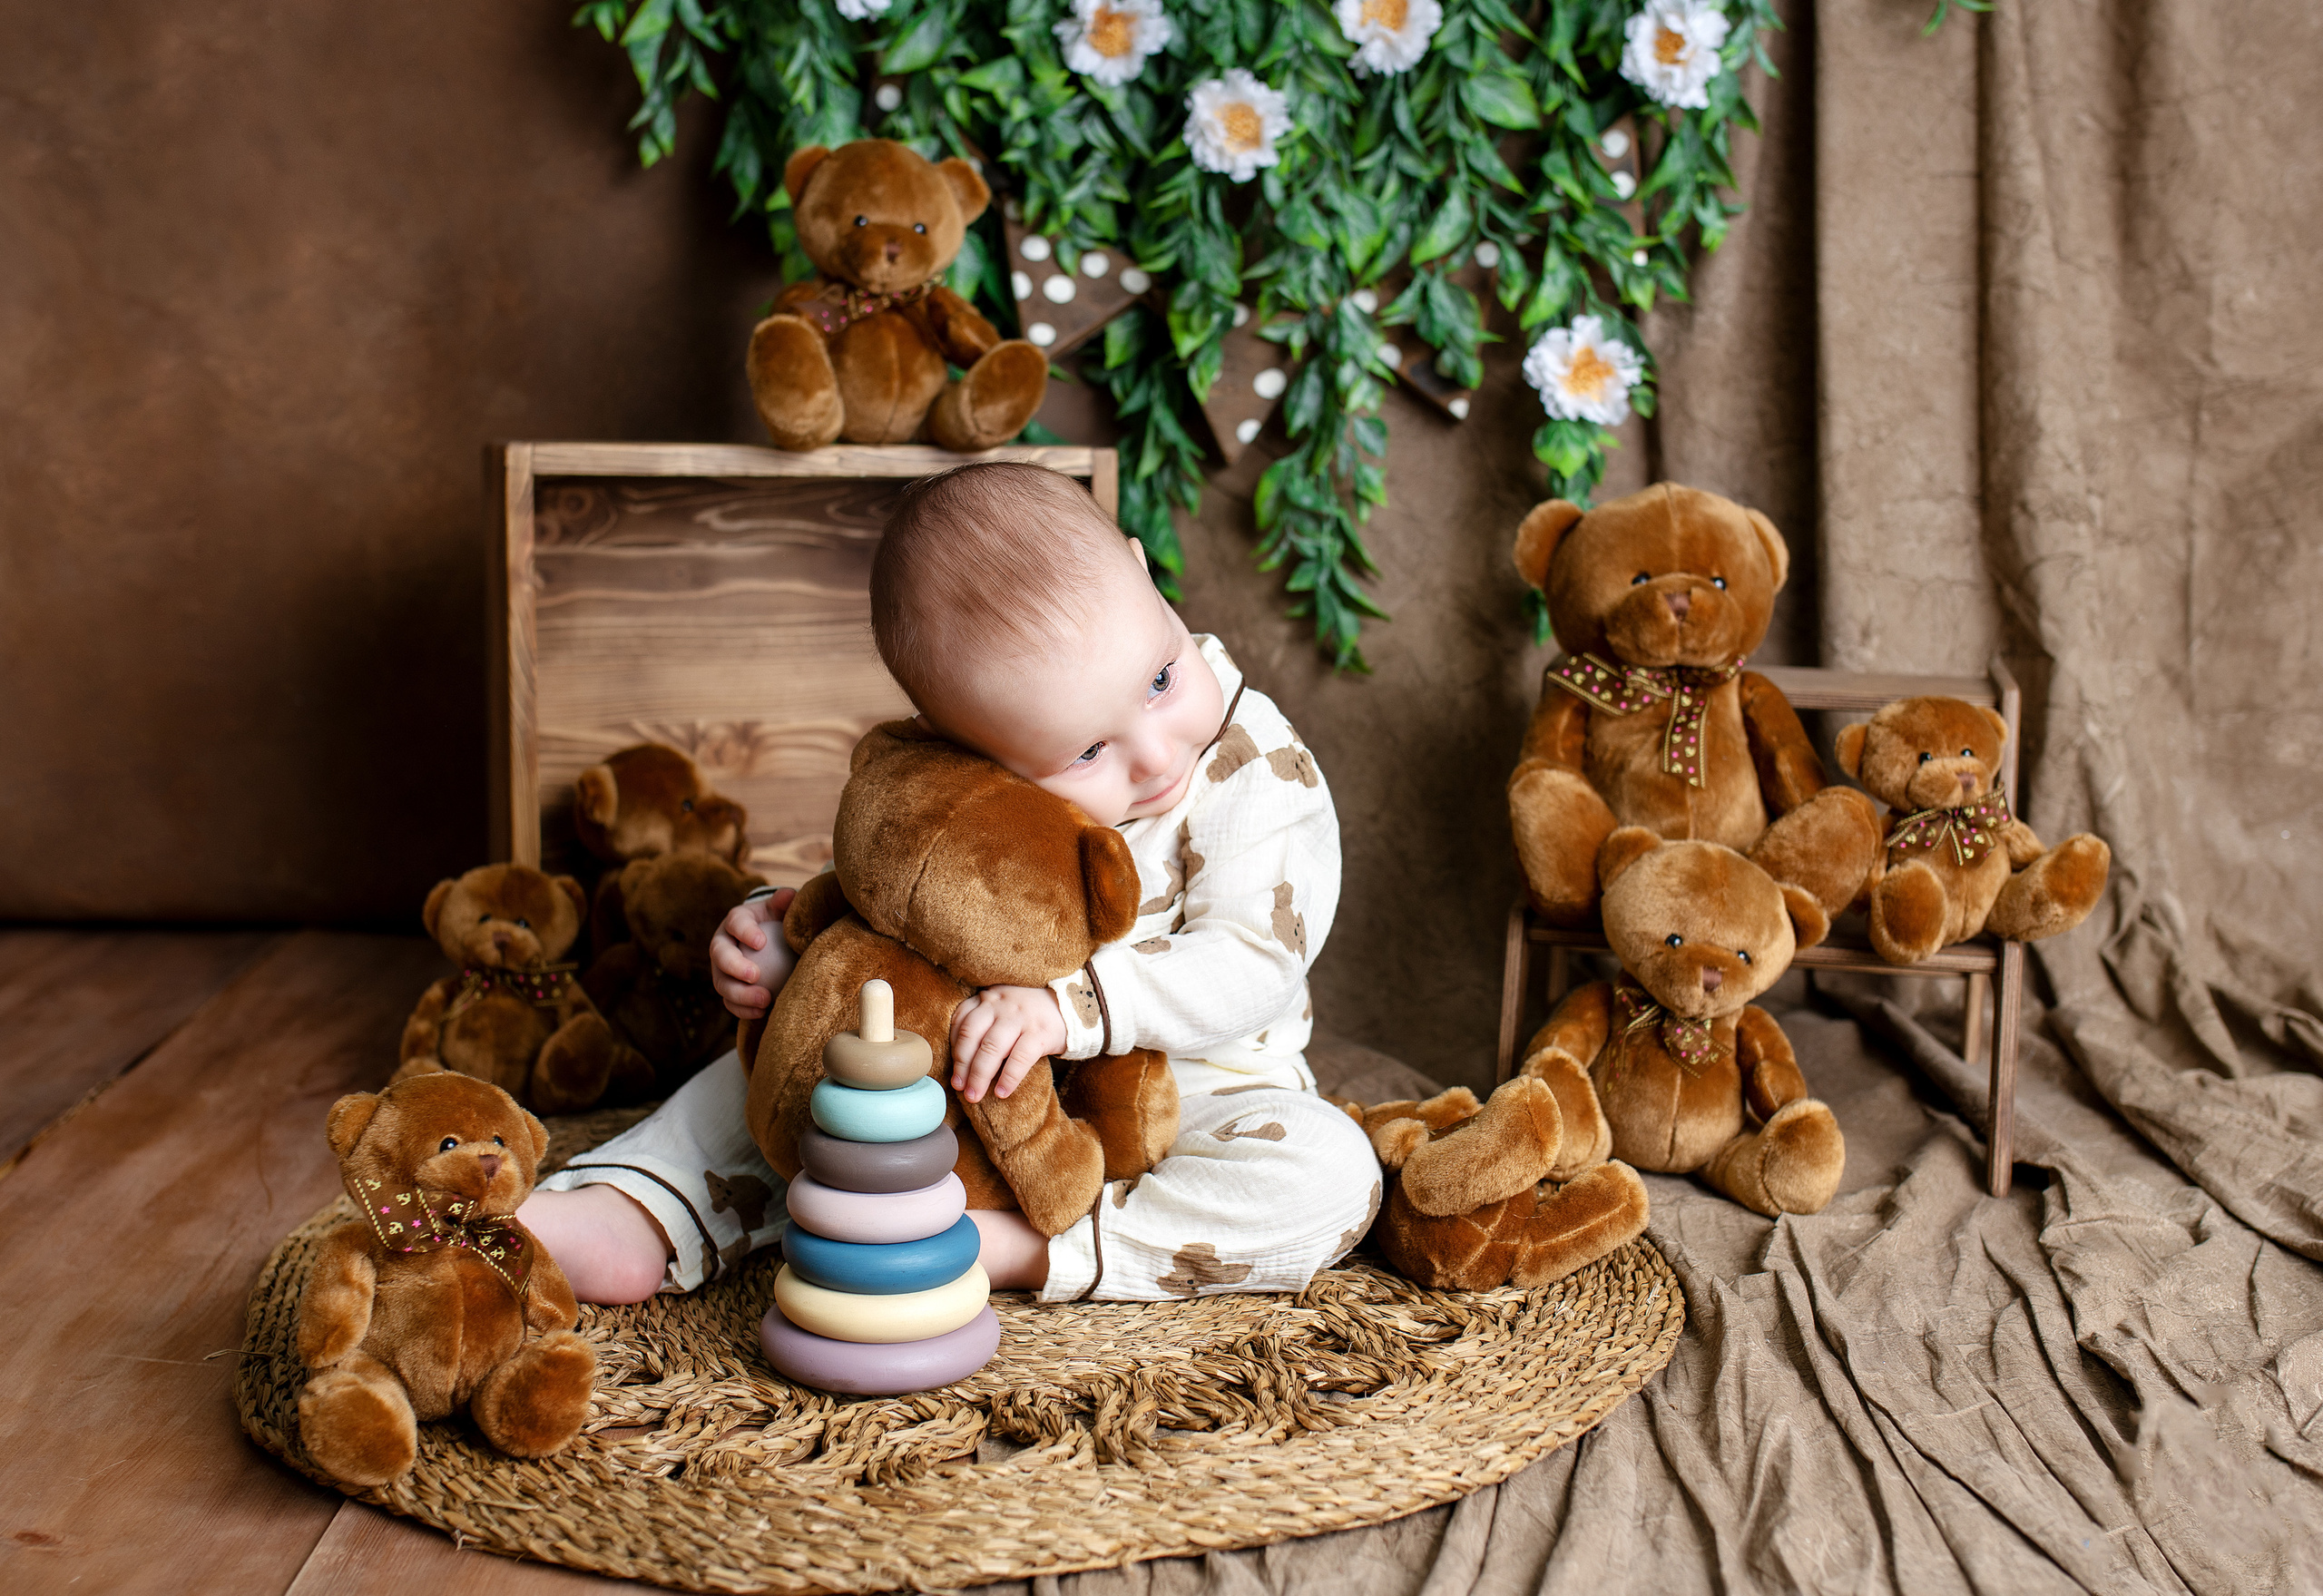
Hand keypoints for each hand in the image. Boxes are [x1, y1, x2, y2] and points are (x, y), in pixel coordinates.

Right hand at [710, 888, 797, 1018]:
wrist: (773, 942)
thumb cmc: (780, 922)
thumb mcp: (783, 910)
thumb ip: (785, 903)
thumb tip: (788, 895)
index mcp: (736, 920)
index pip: (735, 922)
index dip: (744, 931)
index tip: (761, 942)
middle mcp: (723, 944)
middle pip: (719, 955)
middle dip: (734, 966)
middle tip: (755, 976)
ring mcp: (722, 969)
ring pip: (721, 983)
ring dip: (740, 994)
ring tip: (764, 1000)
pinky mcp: (728, 988)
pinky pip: (730, 1002)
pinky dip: (743, 1010)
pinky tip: (762, 1013)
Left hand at [950, 985, 1066, 1103]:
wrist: (1073, 1007)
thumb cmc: (1032, 1014)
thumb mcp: (1005, 1008)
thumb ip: (985, 1021)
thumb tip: (963, 1061)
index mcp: (989, 998)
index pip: (962, 1020)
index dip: (953, 1047)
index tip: (954, 1070)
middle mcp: (1001, 1004)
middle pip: (972, 1035)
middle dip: (962, 1065)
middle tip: (959, 1087)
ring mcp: (1021, 1017)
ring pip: (992, 1047)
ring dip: (979, 1075)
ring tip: (974, 1096)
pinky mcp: (1040, 1032)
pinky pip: (1020, 1058)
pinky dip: (1009, 1078)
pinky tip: (1002, 1092)